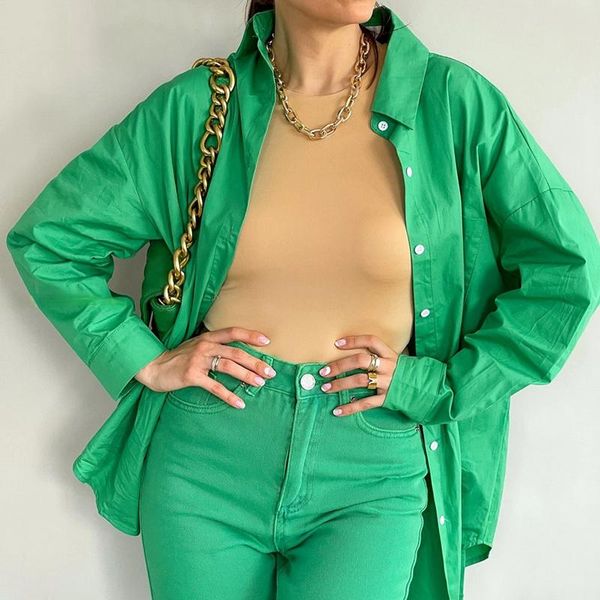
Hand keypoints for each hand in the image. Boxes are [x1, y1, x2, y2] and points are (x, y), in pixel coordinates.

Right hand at [135, 327, 276, 408]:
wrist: (153, 367)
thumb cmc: (179, 358)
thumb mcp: (197, 346)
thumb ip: (215, 347)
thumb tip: (240, 355)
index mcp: (208, 337)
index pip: (233, 332)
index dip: (250, 335)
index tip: (267, 341)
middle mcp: (205, 346)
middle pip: (236, 352)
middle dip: (255, 362)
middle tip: (270, 372)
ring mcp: (198, 360)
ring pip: (228, 366)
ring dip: (247, 376)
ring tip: (260, 383)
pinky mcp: (192, 376)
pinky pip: (215, 387)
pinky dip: (229, 395)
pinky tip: (240, 403)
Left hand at [317, 334, 405, 416]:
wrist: (426, 389)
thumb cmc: (406, 373)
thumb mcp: (396, 360)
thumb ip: (380, 356)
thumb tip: (355, 354)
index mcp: (390, 354)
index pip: (371, 341)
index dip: (354, 341)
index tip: (336, 344)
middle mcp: (388, 366)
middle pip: (360, 360)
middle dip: (340, 365)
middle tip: (324, 371)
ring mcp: (388, 382)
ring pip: (360, 381)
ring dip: (341, 384)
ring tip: (326, 388)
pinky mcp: (387, 398)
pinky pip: (366, 403)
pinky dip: (350, 407)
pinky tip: (337, 411)